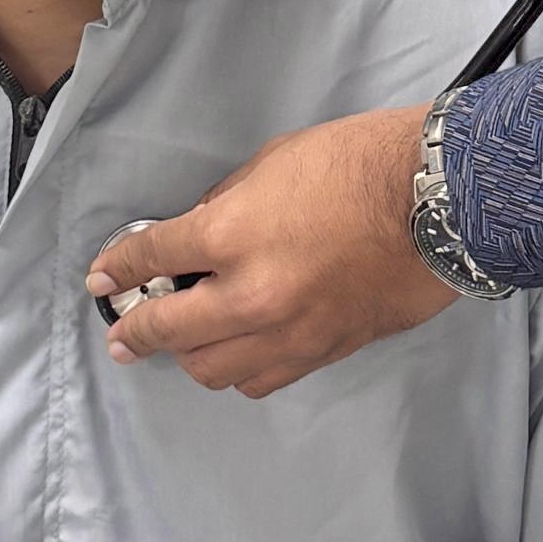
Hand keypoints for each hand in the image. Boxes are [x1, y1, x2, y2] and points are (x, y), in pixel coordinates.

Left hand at [87, 104, 451, 397]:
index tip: (103, 279)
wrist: (440, 203)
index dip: (119, 268)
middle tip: (122, 333)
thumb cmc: (360, 164)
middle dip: (136, 330)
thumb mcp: (275, 161)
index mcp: (233, 234)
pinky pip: (261, 380)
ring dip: (188, 355)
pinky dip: (238, 368)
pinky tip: (236, 352)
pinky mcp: (323, 352)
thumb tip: (200, 234)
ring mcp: (289, 331)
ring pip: (212, 370)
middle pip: (170, 331)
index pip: (153, 257)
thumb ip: (228, 203)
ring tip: (183, 342)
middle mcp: (252, 294)